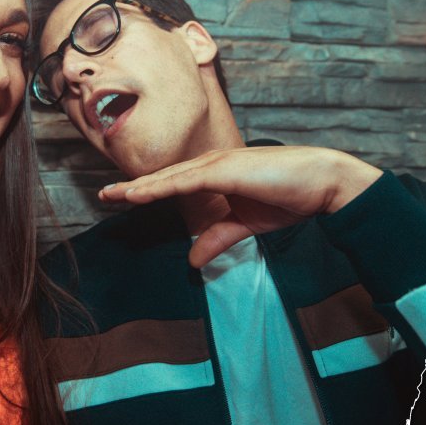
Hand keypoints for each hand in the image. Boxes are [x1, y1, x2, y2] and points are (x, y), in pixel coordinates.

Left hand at [99, 146, 382, 266]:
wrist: (321, 183)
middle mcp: (212, 165)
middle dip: (133, 187)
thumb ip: (218, 238)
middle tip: (104, 195)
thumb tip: (192, 260)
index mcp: (217, 174)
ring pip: (168, 177)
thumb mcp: (245, 225)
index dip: (147, 190)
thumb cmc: (290, 196)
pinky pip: (184, 179)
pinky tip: (138, 194)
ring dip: (139, 187)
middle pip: (164, 177)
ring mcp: (217, 164)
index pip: (174, 183)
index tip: (122, 198)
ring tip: (112, 195)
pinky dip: (159, 186)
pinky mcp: (225, 169)